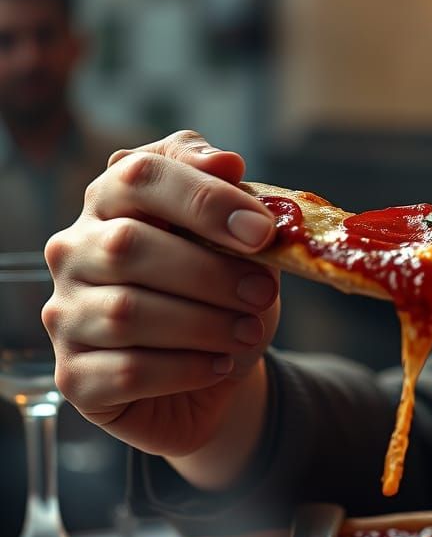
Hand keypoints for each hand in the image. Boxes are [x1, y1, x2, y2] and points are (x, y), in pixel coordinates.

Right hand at [43, 130, 280, 471]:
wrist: (219, 372)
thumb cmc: (224, 291)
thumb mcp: (240, 239)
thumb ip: (231, 195)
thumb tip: (227, 160)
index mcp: (112, 201)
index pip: (139, 175)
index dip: (203, 199)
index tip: (261, 232)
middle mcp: (75, 251)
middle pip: (128, 246)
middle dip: (210, 272)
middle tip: (261, 293)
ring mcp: (66, 314)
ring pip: (126, 313)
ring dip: (204, 324)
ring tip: (248, 331)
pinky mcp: (75, 376)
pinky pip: (127, 371)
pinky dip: (187, 368)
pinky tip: (220, 364)